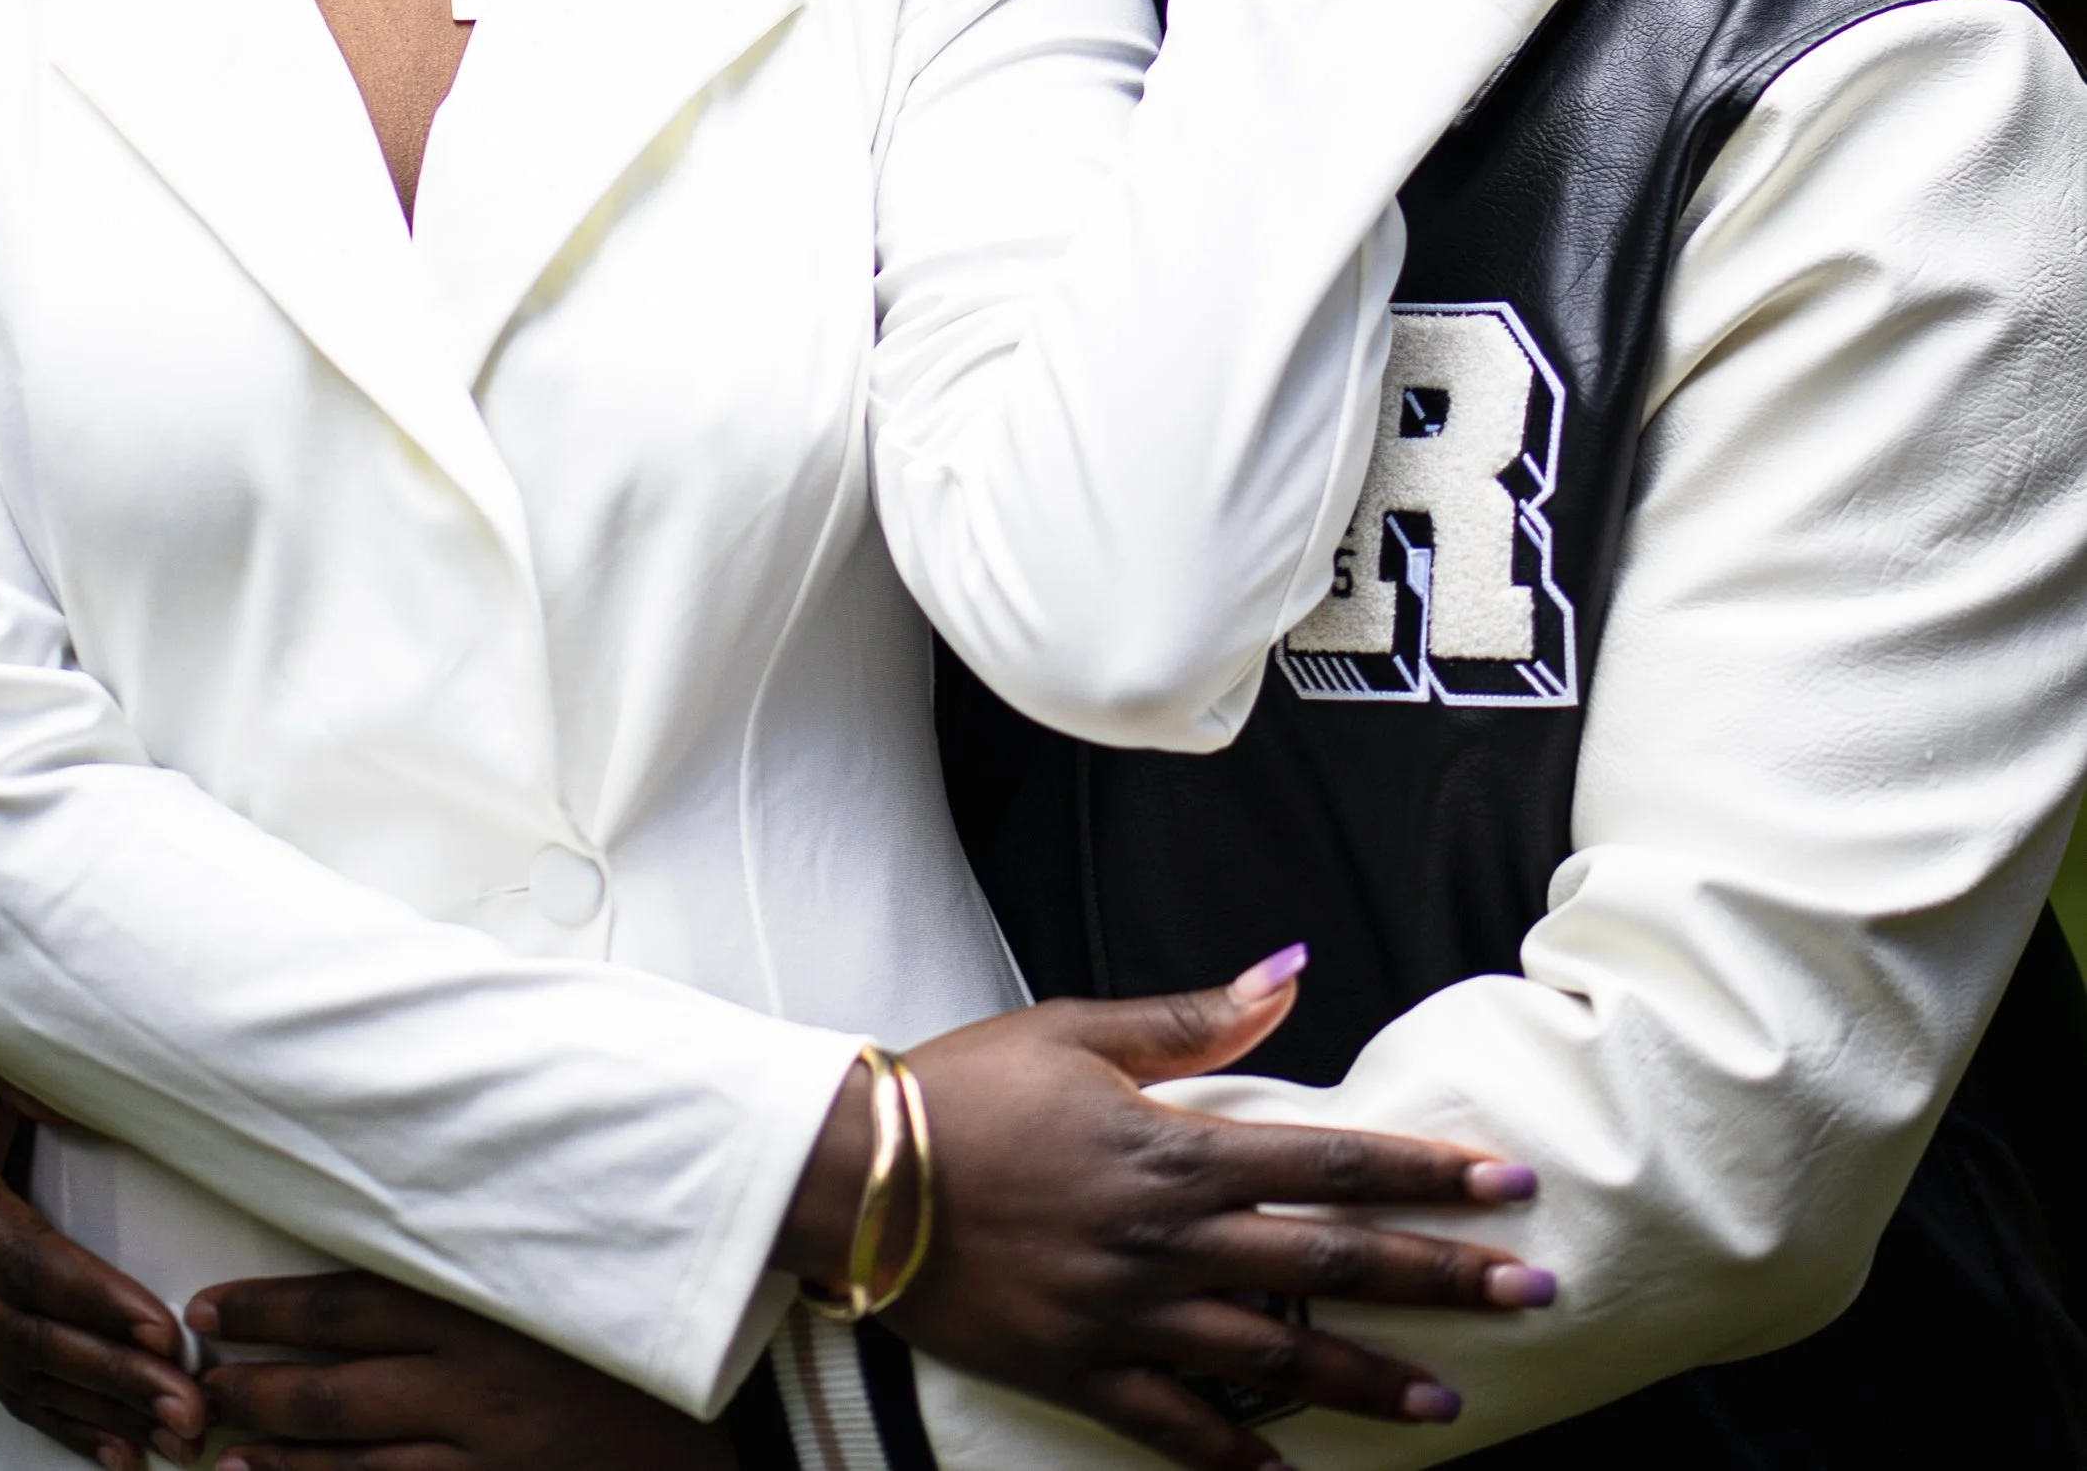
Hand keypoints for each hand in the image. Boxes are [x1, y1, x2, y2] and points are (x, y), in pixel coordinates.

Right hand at [0, 1005, 205, 1468]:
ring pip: (18, 1371)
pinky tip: (115, 1450)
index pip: (22, 1261)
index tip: (162, 1330)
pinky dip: (62, 1417)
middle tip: (189, 1409)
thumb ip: (44, 1079)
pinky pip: (3, 1379)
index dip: (93, 1299)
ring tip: (173, 1442)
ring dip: (101, 1411)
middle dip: (114, 1377)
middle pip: (26, 1335)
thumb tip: (133, 1100)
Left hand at [188, 1275, 730, 1469]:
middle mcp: (479, 1383)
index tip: (208, 1308)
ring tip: (216, 1450)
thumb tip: (418, 1169)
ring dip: (275, 1456)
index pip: (352, 1303)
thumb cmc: (638, 1329)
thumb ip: (496, 1229)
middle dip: (254, 1383)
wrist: (735, 1422)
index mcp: (489, 1306)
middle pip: (336, 1385)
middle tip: (194, 1382)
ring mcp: (490, 1456)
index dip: (271, 1308)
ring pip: (352, 1461)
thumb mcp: (570, 1265)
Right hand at [784, 970, 1551, 1470]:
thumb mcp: (1081, 1029)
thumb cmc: (968, 1088)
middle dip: (1440, 1278)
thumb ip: (1195, 1015)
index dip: (1427, 1174)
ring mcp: (1130, 1318)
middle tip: (1531, 1291)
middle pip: (1331, 1265)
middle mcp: (1169, 1240)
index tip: (1507, 1181)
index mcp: (1176, 1148)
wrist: (860, 1175)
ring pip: (1278, 1361)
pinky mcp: (1082, 1373)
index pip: (1333, 1163)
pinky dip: (1244, 1459)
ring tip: (1450, 1397)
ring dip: (1371, 1380)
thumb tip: (1290, 970)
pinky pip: (1181, 1432)